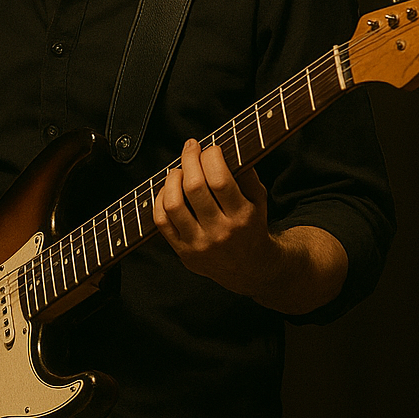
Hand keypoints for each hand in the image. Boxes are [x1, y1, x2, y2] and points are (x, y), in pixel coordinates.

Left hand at [152, 138, 276, 296]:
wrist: (251, 269)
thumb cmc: (252, 227)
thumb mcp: (259, 201)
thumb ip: (247, 175)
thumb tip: (227, 149)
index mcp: (242, 216)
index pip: (220, 180)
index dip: (210, 157)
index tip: (210, 148)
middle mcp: (220, 232)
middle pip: (194, 187)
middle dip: (189, 160)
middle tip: (191, 148)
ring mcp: (199, 244)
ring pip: (173, 204)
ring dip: (171, 179)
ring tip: (179, 170)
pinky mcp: (183, 252)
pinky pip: (161, 221)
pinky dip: (159, 200)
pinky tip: (167, 189)